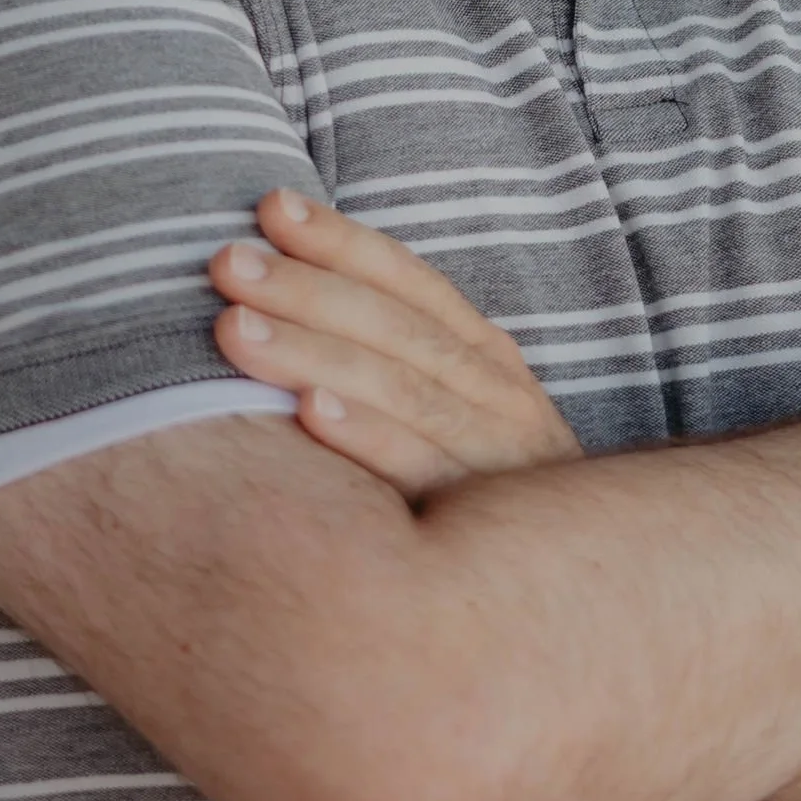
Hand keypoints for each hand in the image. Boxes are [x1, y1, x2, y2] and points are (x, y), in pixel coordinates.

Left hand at [211, 189, 581, 501]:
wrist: (573, 595)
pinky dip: (369, 437)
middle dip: (306, 288)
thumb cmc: (480, 494)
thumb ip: (396, 364)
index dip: (342, 240)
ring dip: (315, 351)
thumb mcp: (458, 415)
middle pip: (395, 326)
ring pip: (402, 386)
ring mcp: (498, 453)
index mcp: (484, 355)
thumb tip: (284, 305)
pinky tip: (311, 411)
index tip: (271, 205)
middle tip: (227, 263)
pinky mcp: (485, 521)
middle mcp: (497, 391)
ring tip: (236, 329)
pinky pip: (422, 470)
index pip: (409, 281)